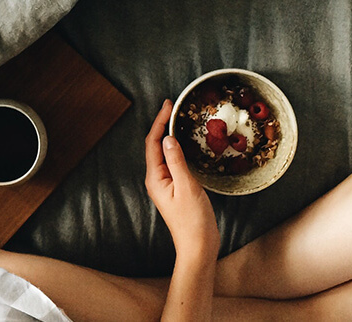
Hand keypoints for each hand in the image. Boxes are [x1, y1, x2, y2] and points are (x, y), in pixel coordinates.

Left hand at [145, 100, 218, 257]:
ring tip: (179, 120)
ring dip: (170, 136)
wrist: (198, 246)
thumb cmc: (193, 221)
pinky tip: (187, 144)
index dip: (159, 122)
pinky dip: (178, 149)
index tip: (168, 105)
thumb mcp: (187, 187)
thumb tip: (168, 138)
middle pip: (156, 146)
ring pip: (165, 154)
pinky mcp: (176, 189)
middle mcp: (157, 180)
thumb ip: (177, 161)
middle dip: (162, 125)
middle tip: (173, 107)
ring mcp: (166, 184)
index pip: (153, 143)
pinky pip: (174, 163)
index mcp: (155, 178)